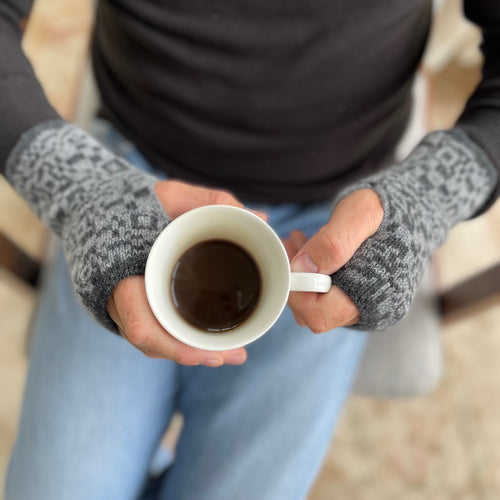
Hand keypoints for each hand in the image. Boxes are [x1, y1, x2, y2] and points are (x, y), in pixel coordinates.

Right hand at [108, 179, 264, 365]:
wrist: (99, 208)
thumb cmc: (133, 203)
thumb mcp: (171, 195)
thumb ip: (210, 201)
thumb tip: (259, 217)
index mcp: (121, 274)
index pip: (140, 322)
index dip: (172, 344)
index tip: (208, 352)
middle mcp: (120, 298)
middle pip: (153, 341)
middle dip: (194, 354)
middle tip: (237, 354)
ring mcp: (126, 304)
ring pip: (157, 340)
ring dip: (193, 351)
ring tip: (235, 352)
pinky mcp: (138, 304)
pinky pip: (157, 330)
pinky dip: (183, 340)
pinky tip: (212, 342)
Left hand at [285, 189, 382, 332]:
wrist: (417, 208)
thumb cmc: (392, 208)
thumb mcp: (360, 213)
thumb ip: (332, 242)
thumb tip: (301, 270)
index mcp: (376, 296)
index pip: (318, 315)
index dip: (297, 291)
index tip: (291, 259)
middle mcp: (373, 310)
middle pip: (313, 313)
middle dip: (296, 279)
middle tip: (289, 245)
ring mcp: (366, 305)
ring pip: (316, 304)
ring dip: (301, 274)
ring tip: (297, 242)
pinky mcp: (361, 296)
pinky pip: (327, 295)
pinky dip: (313, 273)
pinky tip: (309, 247)